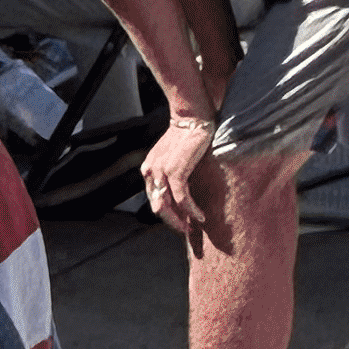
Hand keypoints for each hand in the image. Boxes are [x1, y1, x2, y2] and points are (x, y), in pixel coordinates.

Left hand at [142, 111, 220, 244]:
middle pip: (158, 207)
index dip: (167, 214)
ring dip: (181, 220)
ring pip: (167, 207)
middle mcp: (150, 172)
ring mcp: (161, 172)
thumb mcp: (174, 156)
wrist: (191, 117)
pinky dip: (191, 211)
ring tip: (193, 228)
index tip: (181, 223)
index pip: (155, 199)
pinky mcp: (175, 171)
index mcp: (148, 169)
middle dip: (172, 222)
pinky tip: (200, 217)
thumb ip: (172, 173)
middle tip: (187, 231)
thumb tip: (182, 195)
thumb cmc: (186, 136)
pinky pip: (183, 199)